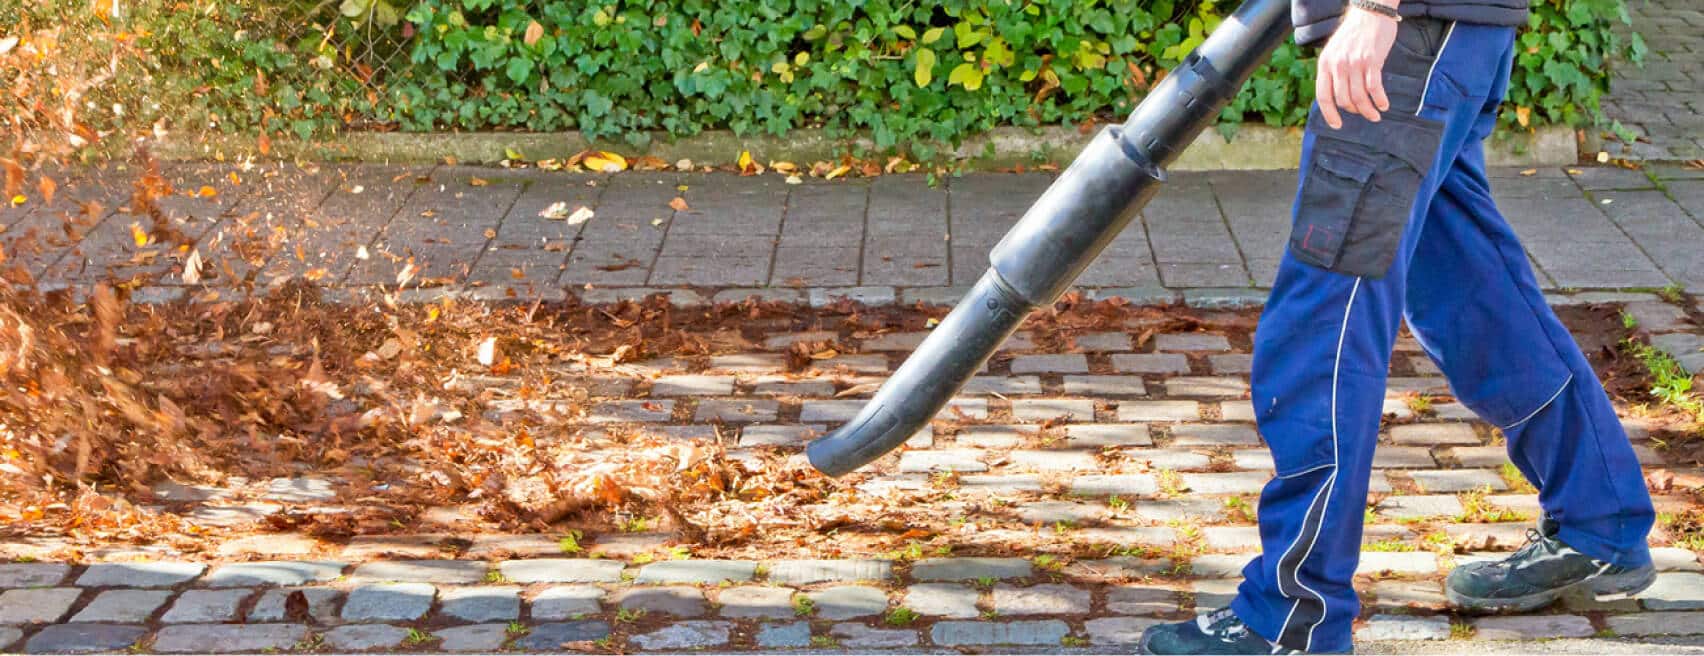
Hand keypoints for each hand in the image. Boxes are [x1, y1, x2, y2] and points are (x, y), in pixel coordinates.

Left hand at [1315, 3, 1399, 128]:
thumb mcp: (1335, 51)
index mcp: (1325, 64)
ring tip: (1375, 115)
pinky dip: (1380, 100)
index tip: (1336, 125)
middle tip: (1363, 114)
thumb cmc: (1354, 33)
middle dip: (1354, 111)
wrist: (1370, 12)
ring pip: (1359, 97)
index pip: (1323, 96)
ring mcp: (1354, 63)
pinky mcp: (1371, 61)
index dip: (1329, 114)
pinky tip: (1384, 105)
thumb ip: (1333, 70)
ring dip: (1368, 111)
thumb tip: (1336, 96)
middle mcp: (1338, 65)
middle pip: (1343, 99)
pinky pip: (1374, 88)